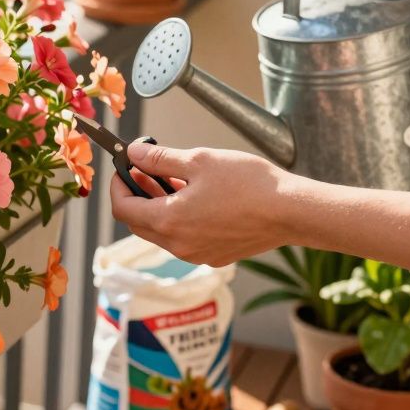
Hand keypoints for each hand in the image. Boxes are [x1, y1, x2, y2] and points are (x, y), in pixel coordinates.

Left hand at [109, 143, 301, 266]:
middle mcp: (178, 246)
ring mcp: (197, 254)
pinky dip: (179, 218)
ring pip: (162, 231)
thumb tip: (133, 153)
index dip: (117, 185)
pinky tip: (196, 196)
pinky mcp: (215, 256)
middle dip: (136, 195)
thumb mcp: (199, 160)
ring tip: (173, 178)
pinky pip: (184, 238)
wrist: (292, 211)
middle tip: (145, 170)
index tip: (123, 167)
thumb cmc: (249, 184)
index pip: (122, 208)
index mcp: (168, 222)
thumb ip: (160, 159)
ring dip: (158, 206)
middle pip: (139, 222)